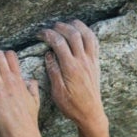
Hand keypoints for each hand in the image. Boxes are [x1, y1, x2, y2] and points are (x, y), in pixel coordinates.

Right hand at [37, 20, 108, 136]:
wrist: (90, 113)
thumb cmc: (71, 106)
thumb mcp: (57, 93)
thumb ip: (53, 72)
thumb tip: (49, 55)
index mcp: (70, 68)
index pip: (59, 43)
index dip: (48, 35)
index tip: (40, 33)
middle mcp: (82, 61)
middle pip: (73, 34)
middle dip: (61, 27)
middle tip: (52, 27)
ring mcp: (91, 60)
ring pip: (86, 35)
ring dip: (76, 26)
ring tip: (67, 24)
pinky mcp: (96, 62)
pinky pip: (94, 42)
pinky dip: (88, 32)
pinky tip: (82, 31)